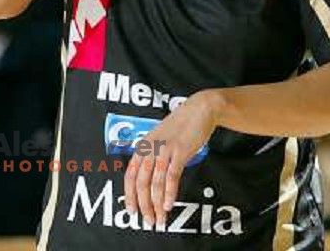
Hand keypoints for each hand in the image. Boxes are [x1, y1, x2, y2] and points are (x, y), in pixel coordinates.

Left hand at [124, 90, 219, 227]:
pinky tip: (169, 204)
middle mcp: (151, 147)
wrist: (199, 109)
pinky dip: (170, 192)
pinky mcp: (180, 151)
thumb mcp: (161, 139)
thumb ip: (154, 156)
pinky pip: (172, 175)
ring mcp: (165, 149)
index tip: (132, 211)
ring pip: (156, 182)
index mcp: (144, 145)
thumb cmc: (181, 126)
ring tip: (160, 218)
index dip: (129, 195)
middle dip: (144, 205)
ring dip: (157, 203)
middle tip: (148, 220)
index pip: (130, 174)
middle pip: (141, 182)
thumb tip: (149, 181)